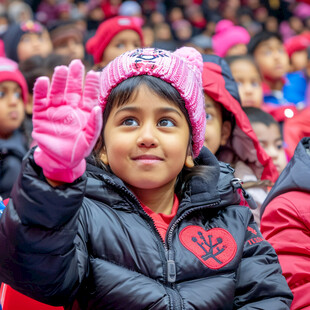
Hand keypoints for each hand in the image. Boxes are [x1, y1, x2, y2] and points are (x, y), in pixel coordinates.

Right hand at [32, 59, 101, 182]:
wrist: (61, 160)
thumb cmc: (78, 149)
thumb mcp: (89, 139)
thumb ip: (94, 124)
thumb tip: (96, 108)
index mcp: (84, 112)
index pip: (89, 95)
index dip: (91, 85)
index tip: (95, 73)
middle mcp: (70, 107)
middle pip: (73, 89)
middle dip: (75, 77)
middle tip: (77, 63)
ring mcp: (55, 110)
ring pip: (57, 91)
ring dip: (59, 80)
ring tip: (61, 70)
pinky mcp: (41, 115)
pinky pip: (40, 101)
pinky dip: (41, 91)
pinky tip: (43, 81)